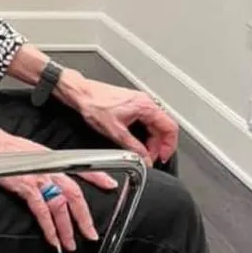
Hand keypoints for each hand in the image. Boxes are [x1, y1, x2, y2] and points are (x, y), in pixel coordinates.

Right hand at [0, 122, 117, 252]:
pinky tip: (52, 239)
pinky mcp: (27, 187)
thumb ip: (47, 163)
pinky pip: (42, 211)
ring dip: (66, 229)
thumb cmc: (6, 148)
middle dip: (84, 217)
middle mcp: (50, 168)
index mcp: (53, 159)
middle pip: (74, 195)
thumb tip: (55, 173)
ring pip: (60, 207)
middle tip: (91, 234)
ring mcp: (39, 178)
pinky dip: (49, 227)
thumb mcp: (32, 151)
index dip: (97, 177)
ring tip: (70, 245)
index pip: (81, 168)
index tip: (111, 186)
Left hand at [60, 74, 178, 166]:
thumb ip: (133, 147)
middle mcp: (145, 101)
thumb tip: (144, 158)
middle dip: (158, 145)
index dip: (169, 146)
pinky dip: (145, 132)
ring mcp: (139, 102)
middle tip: (149, 157)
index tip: (162, 157)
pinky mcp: (132, 104)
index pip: (170, 128)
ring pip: (155, 124)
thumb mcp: (115, 131)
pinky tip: (137, 141)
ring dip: (151, 139)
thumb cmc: (94, 104)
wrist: (81, 93)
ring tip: (143, 151)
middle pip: (163, 127)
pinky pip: (146, 120)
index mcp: (146, 106)